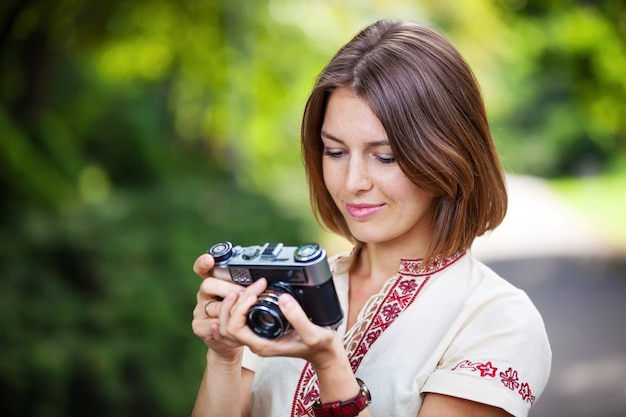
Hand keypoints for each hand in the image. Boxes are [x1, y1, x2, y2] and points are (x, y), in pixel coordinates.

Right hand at [191, 253, 265, 357]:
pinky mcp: (199, 326)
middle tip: (244, 293)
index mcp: (214, 282)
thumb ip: (248, 287)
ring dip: (232, 310)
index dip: (204, 263)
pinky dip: (227, 327)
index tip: (209, 260)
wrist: (232, 339)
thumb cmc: (241, 314)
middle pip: (209, 284)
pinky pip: (212, 324)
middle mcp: (204, 294)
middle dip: (229, 288)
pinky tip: (235, 328)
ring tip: (246, 312)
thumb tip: (263, 282)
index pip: (203, 268)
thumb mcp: (245, 297)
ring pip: (214, 306)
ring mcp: (200, 310)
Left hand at [223, 287, 343, 369]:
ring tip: (245, 289)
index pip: (235, 328)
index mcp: (263, 344)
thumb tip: (282, 299)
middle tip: (251, 286)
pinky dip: (238, 307)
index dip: (239, 308)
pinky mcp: (262, 329)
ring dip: (233, 304)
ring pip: (230, 323)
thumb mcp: (313, 333)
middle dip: (234, 302)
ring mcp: (258, 336)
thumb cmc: (319, 346)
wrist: (324, 352)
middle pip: (228, 324)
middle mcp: (256, 341)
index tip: (254, 294)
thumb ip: (298, 317)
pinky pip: (240, 320)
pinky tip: (244, 295)